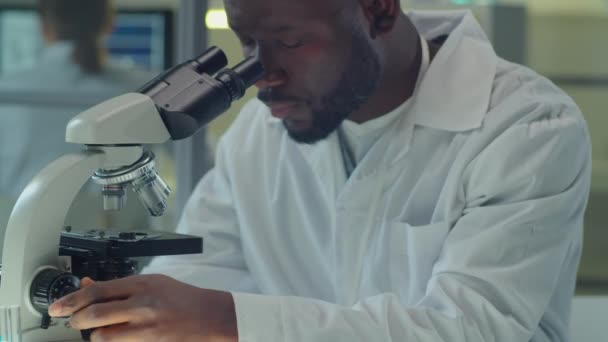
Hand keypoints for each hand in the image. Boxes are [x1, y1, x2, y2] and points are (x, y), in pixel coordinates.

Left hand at [48, 274, 237, 341]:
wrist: (209, 316)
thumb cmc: (183, 298)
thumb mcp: (153, 283)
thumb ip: (120, 286)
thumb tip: (88, 285)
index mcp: (143, 283)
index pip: (97, 290)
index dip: (72, 299)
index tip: (58, 306)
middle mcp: (143, 303)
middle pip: (94, 313)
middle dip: (76, 320)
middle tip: (73, 320)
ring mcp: (147, 326)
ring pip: (103, 335)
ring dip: (94, 335)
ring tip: (98, 330)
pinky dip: (111, 341)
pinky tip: (115, 336)